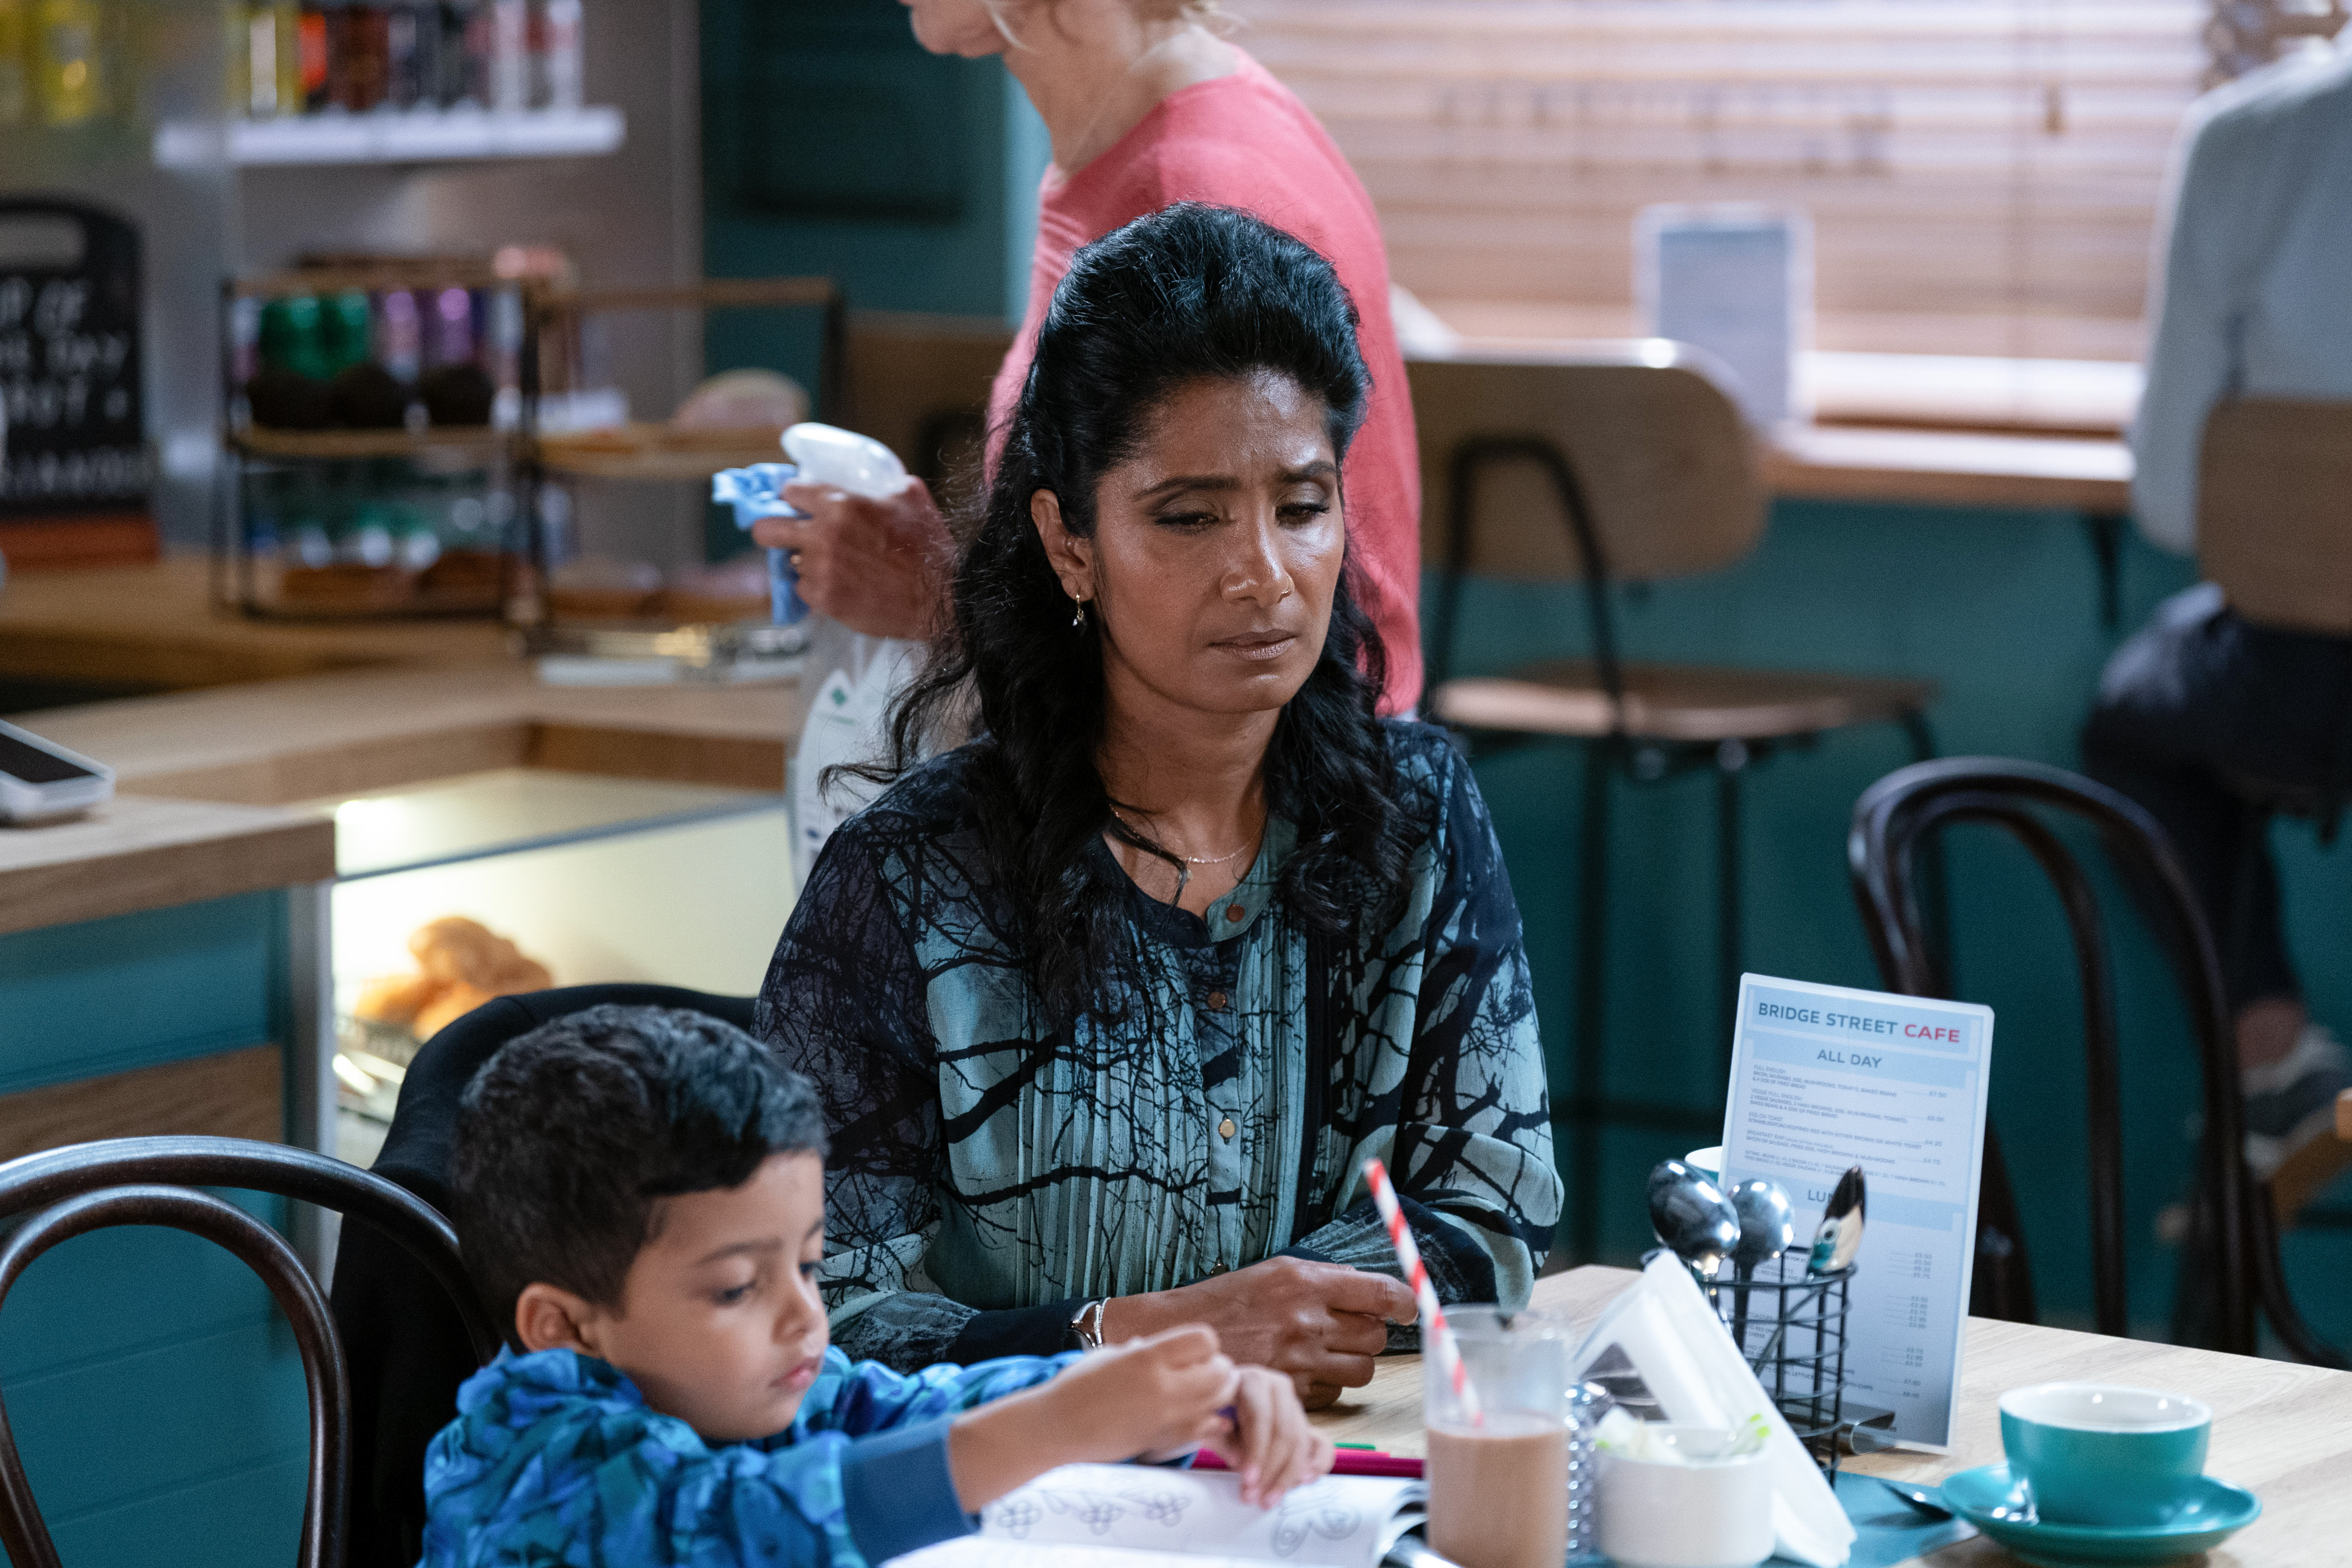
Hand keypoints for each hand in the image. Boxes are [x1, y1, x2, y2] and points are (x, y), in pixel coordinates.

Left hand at [749, 476, 952, 638]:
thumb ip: (882, 484)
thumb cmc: (929, 545)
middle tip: (785, 533)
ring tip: (830, 564)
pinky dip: (817, 586)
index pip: (789, 491)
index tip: (798, 503)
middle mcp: (822, 536)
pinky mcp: (825, 600)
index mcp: (840, 504)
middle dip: (771, 529)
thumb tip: (870, 481)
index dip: (794, 497)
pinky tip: (839, 584)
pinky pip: (805, 589)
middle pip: (766, 529)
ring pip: (790, 562)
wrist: (941, 596)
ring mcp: (821, 571)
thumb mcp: (911, 496)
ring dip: (805, 561)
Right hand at [946, 1326, 1238, 1510]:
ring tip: (1198, 1395)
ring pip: (1220, 1402)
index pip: (1205, 1340)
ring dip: (1217, 1396)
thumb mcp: (1111, 1355)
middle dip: (1218, 1369)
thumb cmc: (1078, 1386)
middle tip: (1201, 1373)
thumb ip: (1145, 1351)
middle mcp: (1163, 1386)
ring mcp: (1167, 1417)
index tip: (1191, 1352)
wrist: (1057, 1428)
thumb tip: (1164, 1348)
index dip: (1204, 1345)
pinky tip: (1192, 1418)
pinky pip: (1206, 1430)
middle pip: (1222, 1371)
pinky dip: (1208, 1423)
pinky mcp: (1166, 1441)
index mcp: (1147, 1357)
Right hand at [1109, 1257, 1415, 1408]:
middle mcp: (1307, 1320)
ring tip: (1329, 1352)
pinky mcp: (1291, 1391)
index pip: (1381, 1293)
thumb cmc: (1228, 1301)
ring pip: (1363, 1370)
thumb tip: (1366, 1286)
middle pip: (1376, 1335)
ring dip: (1355, 1362)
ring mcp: (1300, 1360)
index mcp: (1305, 1281)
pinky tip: (1306, 1372)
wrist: (1180, 1337)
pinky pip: (1334, 1394)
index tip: (1408, 1306)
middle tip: (1353, 1329)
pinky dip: (1328, 1386)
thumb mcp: (1274, 1273)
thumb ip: (1323, 1279)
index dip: (1405, 1302)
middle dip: (1372, 1333)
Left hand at [1202, 1365, 1334, 1505]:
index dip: (1257, 1451)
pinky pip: (1322, 1443)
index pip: (1261, 1417)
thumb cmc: (1212, 1410)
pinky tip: (1305, 1482)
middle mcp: (1279, 1387)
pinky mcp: (1304, 1423)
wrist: (1224, 1402)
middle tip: (1256, 1498)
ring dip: (1287, 1476)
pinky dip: (1318, 1463)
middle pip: (1285, 1432)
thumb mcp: (1206, 1419)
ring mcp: (1295, 1405)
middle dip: (1271, 1470)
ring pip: (1300, 1443)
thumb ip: (1218, 1436)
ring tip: (1269, 1500)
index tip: (1248, 1481)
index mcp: (1254, 1380)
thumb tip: (1239, 1461)